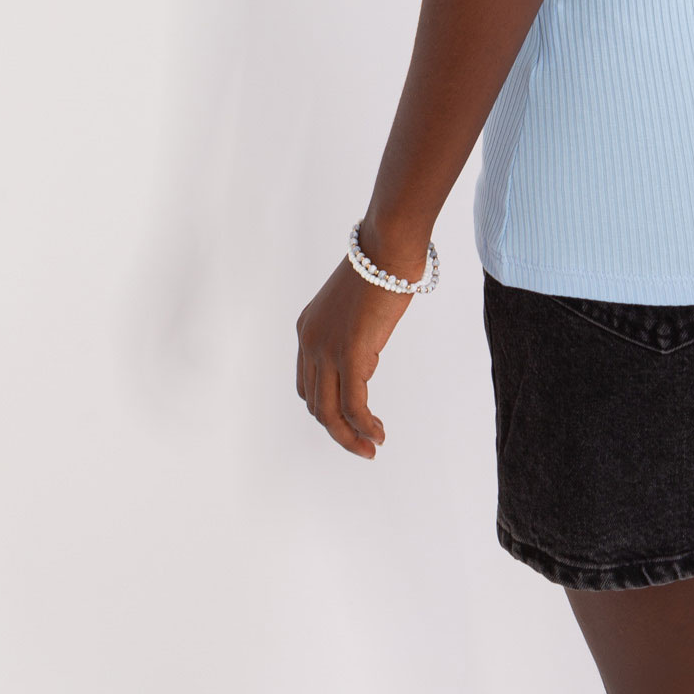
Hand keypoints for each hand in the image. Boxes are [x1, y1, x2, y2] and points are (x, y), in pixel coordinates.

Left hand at [295, 248, 414, 457]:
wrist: (386, 247)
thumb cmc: (380, 267)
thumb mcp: (355, 306)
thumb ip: (352, 333)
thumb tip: (364, 357)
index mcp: (307, 329)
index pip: (308, 384)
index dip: (328, 409)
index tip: (352, 421)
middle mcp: (309, 341)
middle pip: (316, 403)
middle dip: (339, 430)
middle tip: (364, 445)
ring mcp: (326, 349)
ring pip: (329, 412)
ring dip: (350, 437)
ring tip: (372, 447)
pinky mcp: (349, 354)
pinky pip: (353, 405)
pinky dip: (364, 426)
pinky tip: (378, 433)